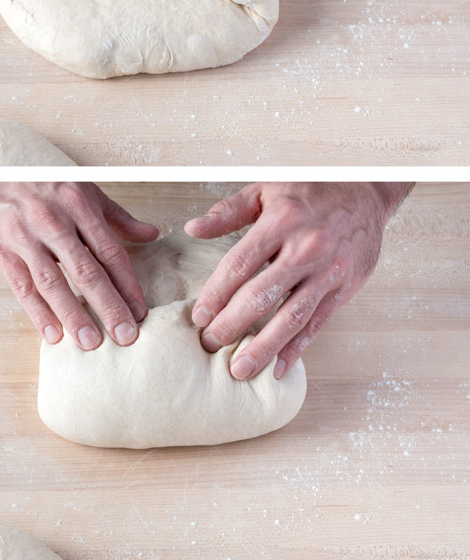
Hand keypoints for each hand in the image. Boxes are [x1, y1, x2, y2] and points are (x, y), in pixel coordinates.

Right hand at [0, 182, 158, 348]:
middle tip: (126, 337)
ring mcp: (24, 236)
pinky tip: (52, 333)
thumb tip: (149, 234)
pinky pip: (22, 285)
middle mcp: (53, 221)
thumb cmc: (36, 175)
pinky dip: (37, 312)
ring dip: (74, 316)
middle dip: (109, 307)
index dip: (127, 285)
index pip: (109, 252)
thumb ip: (115, 215)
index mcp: (78, 204)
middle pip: (86, 271)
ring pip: (53, 282)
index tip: (140, 312)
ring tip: (91, 343)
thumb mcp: (80, 186)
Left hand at [186, 183, 411, 379]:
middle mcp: (306, 248)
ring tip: (239, 369)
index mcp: (281, 222)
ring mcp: (329, 271)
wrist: (367, 191)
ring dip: (263, 347)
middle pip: (261, 296)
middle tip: (209, 345)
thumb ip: (227, 212)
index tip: (198, 316)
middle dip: (231, 325)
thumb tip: (192, 228)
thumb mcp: (265, 190)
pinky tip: (278, 367)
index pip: (239, 265)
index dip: (216, 294)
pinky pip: (318, 322)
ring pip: (291, 317)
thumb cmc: (310, 190)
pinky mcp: (347, 287)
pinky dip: (297, 348)